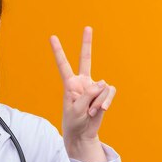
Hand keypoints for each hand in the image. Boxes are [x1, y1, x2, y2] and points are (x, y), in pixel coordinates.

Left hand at [49, 26, 115, 143]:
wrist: (83, 133)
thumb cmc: (74, 121)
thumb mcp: (76, 109)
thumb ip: (88, 94)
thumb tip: (104, 82)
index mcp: (70, 84)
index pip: (63, 65)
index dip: (58, 51)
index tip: (52, 37)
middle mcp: (82, 82)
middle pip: (85, 59)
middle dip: (87, 43)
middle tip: (88, 27)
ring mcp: (95, 87)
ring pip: (101, 87)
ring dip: (97, 102)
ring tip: (90, 112)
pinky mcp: (104, 94)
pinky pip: (109, 92)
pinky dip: (106, 101)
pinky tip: (100, 110)